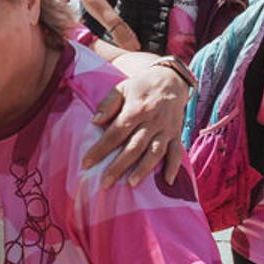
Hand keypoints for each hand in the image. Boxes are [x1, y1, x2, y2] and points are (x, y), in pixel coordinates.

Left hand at [84, 62, 189, 185]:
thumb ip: (108, 104)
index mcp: (136, 109)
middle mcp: (152, 121)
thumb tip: (95, 122)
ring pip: (155, 152)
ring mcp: (166, 129)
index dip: (101, 149)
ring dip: (144, 169)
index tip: (86, 163)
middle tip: (105, 183)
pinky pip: (177, 152)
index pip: (116, 133)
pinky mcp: (176, 134)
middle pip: (134, 146)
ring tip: (131, 184)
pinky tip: (167, 182)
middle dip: (119, 166)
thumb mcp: (121, 88)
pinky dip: (174, 167)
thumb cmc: (140, 87)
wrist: (170, 79)